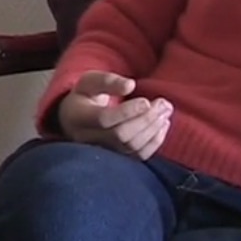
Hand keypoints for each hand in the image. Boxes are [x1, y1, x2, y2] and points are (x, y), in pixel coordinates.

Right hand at [55, 71, 172, 160]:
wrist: (75, 119)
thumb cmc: (85, 96)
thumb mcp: (90, 81)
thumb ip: (109, 81)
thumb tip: (130, 85)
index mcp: (78, 117)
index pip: (104, 119)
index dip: (127, 112)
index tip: (146, 101)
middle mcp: (88, 139)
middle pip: (121, 135)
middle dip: (146, 119)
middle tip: (164, 103)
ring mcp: (103, 151)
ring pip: (131, 146)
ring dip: (153, 129)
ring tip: (165, 111)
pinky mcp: (117, 159)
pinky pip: (139, 156)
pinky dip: (155, 142)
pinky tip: (162, 125)